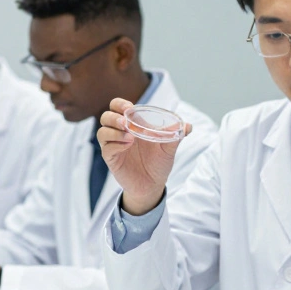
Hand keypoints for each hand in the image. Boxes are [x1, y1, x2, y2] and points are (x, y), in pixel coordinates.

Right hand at [97, 97, 191, 215]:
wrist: (153, 185)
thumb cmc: (159, 163)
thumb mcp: (169, 147)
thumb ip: (176, 134)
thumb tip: (188, 126)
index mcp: (133, 124)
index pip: (118, 107)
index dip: (120, 104)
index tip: (129, 107)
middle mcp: (121, 133)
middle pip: (106, 117)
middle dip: (114, 117)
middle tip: (125, 122)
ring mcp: (115, 146)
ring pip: (102, 132)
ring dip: (114, 131)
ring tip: (130, 137)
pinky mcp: (112, 159)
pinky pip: (106, 148)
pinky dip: (115, 144)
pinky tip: (127, 146)